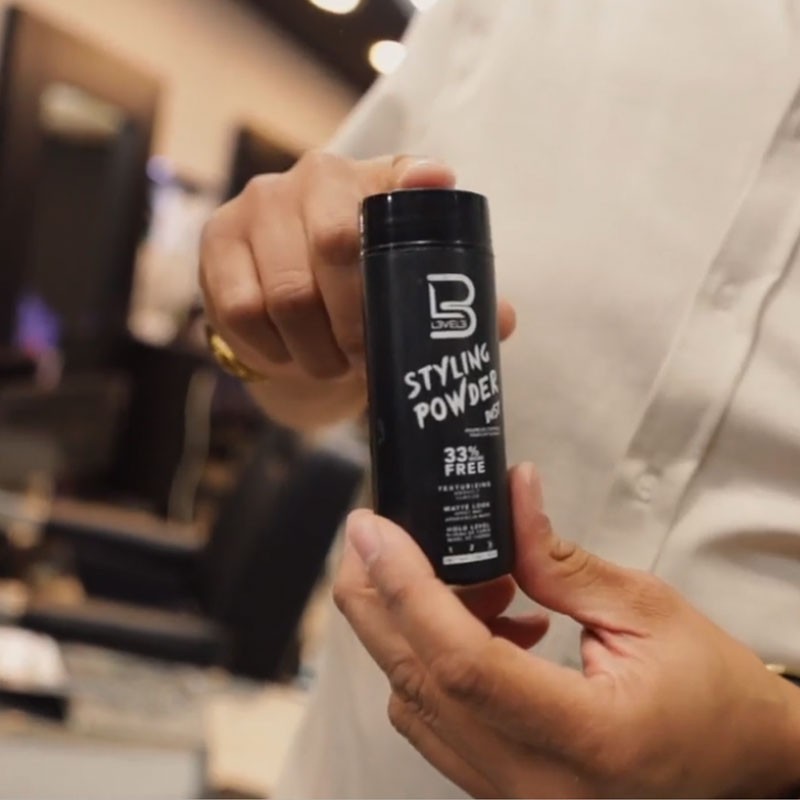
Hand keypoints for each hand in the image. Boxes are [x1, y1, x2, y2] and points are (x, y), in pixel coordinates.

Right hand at [200, 151, 515, 382]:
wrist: (283, 315)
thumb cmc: (355, 299)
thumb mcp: (404, 295)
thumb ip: (450, 305)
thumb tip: (501, 318)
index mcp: (372, 183)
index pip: (395, 175)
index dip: (412, 182)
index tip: (435, 187)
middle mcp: (315, 177)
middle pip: (336, 242)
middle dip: (358, 320)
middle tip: (367, 358)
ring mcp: (259, 205)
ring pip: (288, 291)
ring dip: (316, 347)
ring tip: (331, 366)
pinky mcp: (217, 242)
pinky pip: (243, 309)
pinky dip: (273, 348)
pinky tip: (289, 355)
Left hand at [334, 463, 799, 797]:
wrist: (739, 761)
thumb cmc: (711, 690)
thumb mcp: (644, 608)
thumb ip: (558, 557)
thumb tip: (511, 490)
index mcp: (586, 737)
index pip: (462, 662)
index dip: (407, 588)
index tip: (373, 530)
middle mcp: (536, 784)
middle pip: (417, 685)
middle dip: (376, 598)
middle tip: (370, 535)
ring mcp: (512, 796)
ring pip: (415, 703)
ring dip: (411, 626)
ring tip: (473, 581)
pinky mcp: (501, 787)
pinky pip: (434, 721)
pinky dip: (433, 661)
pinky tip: (484, 624)